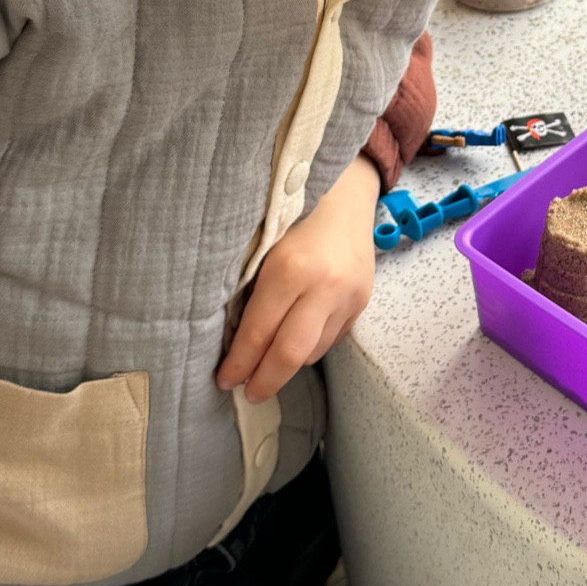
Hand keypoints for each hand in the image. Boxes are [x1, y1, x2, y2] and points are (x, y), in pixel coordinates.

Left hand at [216, 155, 380, 404]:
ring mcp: (348, 297)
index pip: (259, 333)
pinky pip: (331, 339)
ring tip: (266, 369)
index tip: (223, 379)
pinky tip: (294, 343)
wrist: (347, 193)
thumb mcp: (262, 244)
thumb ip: (250, 288)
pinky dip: (309, 347)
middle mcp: (324, 287)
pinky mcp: (362, 302)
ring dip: (287, 365)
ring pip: (313, 351)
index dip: (238, 363)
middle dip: (265, 380)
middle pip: (291, 355)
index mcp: (291, 269)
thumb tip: (230, 338)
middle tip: (247, 392)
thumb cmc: (292, 213)